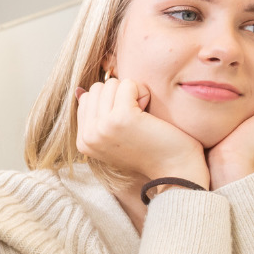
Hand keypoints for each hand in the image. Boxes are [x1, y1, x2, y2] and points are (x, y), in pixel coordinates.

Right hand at [75, 78, 208, 187]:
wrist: (173, 169)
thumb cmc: (149, 150)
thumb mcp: (113, 137)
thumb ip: (95, 116)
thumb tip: (80, 90)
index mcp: (83, 141)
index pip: (86, 99)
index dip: (110, 102)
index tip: (126, 121)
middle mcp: (88, 135)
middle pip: (96, 89)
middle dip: (119, 95)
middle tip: (136, 116)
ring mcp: (102, 126)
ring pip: (111, 84)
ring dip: (131, 93)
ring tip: (142, 115)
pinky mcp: (121, 117)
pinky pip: (128, 84)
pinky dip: (142, 92)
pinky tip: (148, 110)